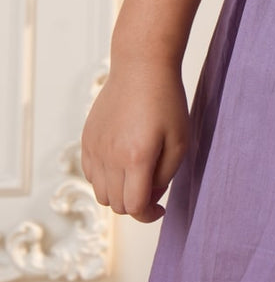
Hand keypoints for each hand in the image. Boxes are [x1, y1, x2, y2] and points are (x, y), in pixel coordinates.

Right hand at [81, 58, 189, 222]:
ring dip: (119, 192)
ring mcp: (95, 148)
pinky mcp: (87, 139)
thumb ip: (166, 176)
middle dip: (136, 203)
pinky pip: (90, 174)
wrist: (141, 66)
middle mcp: (110, 157)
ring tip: (137, 172)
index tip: (160, 209)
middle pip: (117, 205)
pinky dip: (105, 178)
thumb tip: (149, 197)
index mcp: (137, 158)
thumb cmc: (166, 100)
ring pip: (101, 193)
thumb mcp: (180, 139)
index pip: (135, 207)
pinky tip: (121, 161)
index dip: (149, 215)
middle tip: (152, 185)